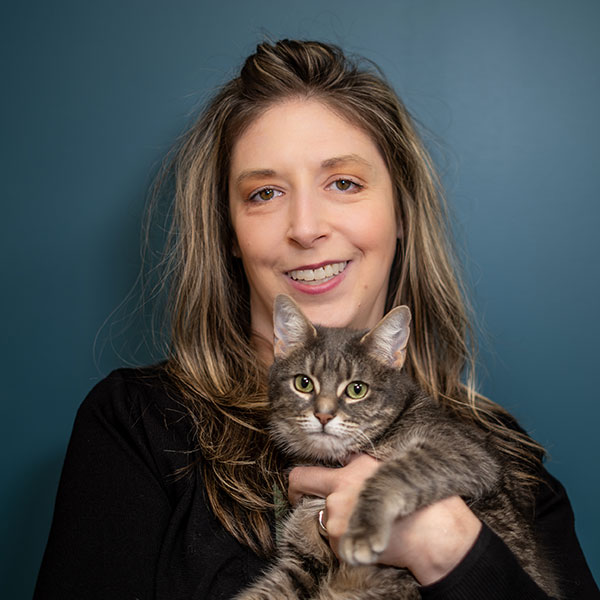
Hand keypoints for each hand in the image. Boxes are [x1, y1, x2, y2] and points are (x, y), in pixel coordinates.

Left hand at [288, 454, 481, 585]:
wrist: (434, 532)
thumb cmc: (422, 502)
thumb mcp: (394, 472)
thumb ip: (366, 471)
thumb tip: (349, 471)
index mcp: (356, 463)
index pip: (323, 460)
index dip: (310, 471)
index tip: (305, 480)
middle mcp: (342, 483)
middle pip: (299, 480)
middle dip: (292, 490)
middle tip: (293, 496)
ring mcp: (337, 510)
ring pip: (321, 518)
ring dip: (335, 524)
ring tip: (364, 530)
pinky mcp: (339, 536)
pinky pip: (335, 543)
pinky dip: (347, 546)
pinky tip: (369, 544)